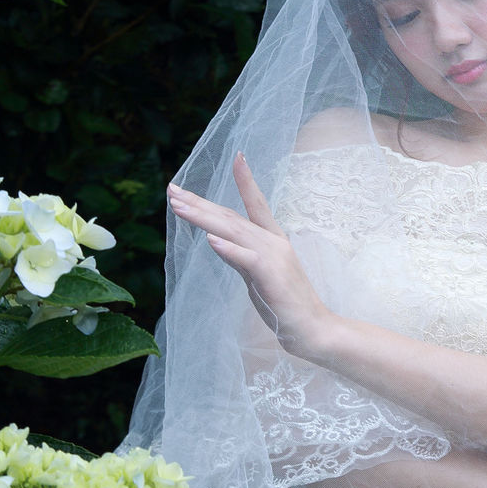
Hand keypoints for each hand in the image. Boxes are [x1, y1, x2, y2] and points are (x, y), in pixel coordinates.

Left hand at [167, 154, 328, 357]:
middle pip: (231, 216)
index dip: (246, 180)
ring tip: (179, 206)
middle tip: (173, 189)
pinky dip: (228, 249)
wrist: (313, 329)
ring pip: (232, 231)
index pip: (256, 204)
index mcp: (273, 240)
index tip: (237, 157)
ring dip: (204, 217)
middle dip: (199, 202)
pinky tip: (210, 239)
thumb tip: (216, 239)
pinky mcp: (270, 276)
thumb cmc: (286, 304)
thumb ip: (239, 256)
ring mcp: (272, 258)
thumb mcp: (258, 275)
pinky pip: (245, 259)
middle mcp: (273, 242)